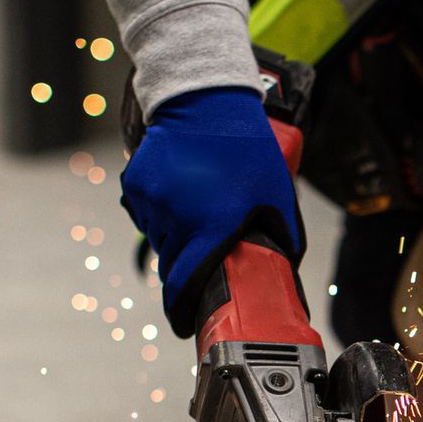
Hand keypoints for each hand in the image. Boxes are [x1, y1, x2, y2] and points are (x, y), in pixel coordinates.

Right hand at [120, 86, 303, 334]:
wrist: (205, 100)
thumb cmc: (247, 149)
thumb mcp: (275, 194)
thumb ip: (280, 235)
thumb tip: (286, 268)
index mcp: (212, 226)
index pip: (187, 282)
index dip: (183, 307)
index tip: (185, 322)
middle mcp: (177, 218)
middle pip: (174, 260)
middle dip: (188, 261)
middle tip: (206, 249)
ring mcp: (152, 201)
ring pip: (160, 237)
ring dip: (176, 235)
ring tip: (199, 209)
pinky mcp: (136, 185)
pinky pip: (147, 213)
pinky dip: (162, 212)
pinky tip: (182, 192)